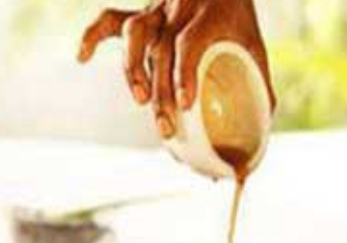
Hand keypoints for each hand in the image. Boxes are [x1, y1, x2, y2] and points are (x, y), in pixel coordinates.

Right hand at [78, 0, 274, 138]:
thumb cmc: (237, 15)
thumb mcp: (253, 41)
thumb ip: (258, 78)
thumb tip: (265, 118)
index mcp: (208, 15)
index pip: (190, 45)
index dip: (184, 75)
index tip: (184, 104)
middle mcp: (177, 11)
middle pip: (162, 51)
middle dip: (160, 92)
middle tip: (165, 127)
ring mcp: (155, 12)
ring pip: (134, 35)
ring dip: (133, 70)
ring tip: (140, 100)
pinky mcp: (140, 16)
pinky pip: (109, 21)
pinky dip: (92, 37)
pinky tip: (81, 57)